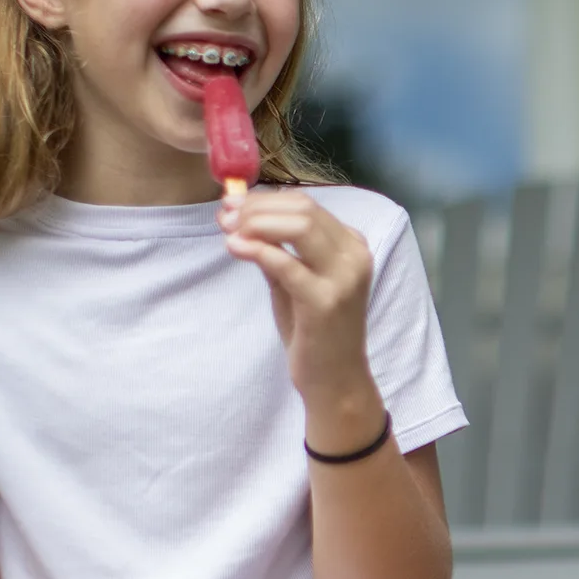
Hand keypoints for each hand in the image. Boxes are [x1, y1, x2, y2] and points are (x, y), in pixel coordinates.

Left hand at [222, 187, 374, 405]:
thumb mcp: (295, 282)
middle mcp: (355, 256)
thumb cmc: (314, 331)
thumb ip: (277, 250)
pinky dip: (258, 250)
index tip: (230, 205)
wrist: (335, 379)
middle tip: (224, 217)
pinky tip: (235, 248)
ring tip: (228, 231)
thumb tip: (240, 218)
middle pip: (303, 210)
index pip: (306, 205)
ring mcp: (344, 278)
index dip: (264, 200)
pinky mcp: (326, 301)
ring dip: (257, 223)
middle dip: (257, 208)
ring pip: (299, 226)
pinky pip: (287, 264)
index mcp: (352, 246)